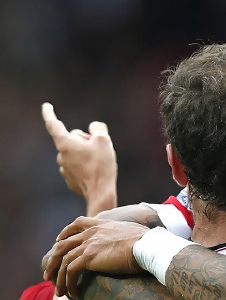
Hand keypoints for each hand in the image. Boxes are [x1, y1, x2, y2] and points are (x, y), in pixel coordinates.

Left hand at [42, 102, 117, 216]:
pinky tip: (96, 173)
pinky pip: (78, 167)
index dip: (49, 114)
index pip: (53, 124)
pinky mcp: (70, 180)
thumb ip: (98, 129)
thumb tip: (94, 127)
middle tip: (100, 148)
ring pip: (76, 154)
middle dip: (85, 139)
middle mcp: (61, 155)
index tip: (46, 106)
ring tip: (99, 163)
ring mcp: (64, 169)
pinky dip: (86, 166)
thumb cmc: (101, 166)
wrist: (100, 193)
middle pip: (72, 139)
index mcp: (65, 143)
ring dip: (86, 153)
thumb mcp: (104, 141)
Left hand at [44, 217, 146, 295]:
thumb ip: (127, 234)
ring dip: (58, 276)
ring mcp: (88, 244)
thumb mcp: (134, 232)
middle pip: (63, 243)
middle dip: (53, 259)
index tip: (58, 241)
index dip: (65, 233)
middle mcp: (92, 232)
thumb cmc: (148, 242)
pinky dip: (68, 283)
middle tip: (49, 272)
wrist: (148, 246)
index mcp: (102, 224)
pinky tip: (72, 292)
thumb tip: (137, 239)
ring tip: (59, 291)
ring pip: (63, 260)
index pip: (77, 223)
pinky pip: (70, 272)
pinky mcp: (89, 257)